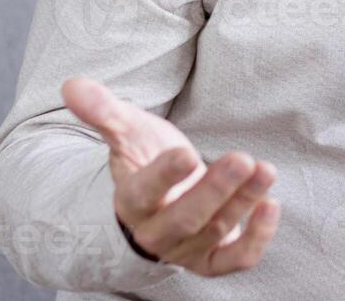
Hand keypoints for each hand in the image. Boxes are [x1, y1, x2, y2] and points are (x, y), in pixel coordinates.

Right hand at [61, 77, 279, 275]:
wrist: (161, 199)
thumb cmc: (146, 159)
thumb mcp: (129, 133)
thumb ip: (105, 111)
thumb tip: (72, 85)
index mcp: (131, 200)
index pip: (143, 193)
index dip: (164, 176)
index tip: (185, 152)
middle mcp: (156, 231)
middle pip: (184, 219)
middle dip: (215, 190)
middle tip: (242, 159)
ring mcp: (186, 248)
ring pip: (215, 232)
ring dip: (244, 202)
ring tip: (266, 169)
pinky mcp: (213, 258)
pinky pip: (235, 259)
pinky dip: (257, 239)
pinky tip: (271, 204)